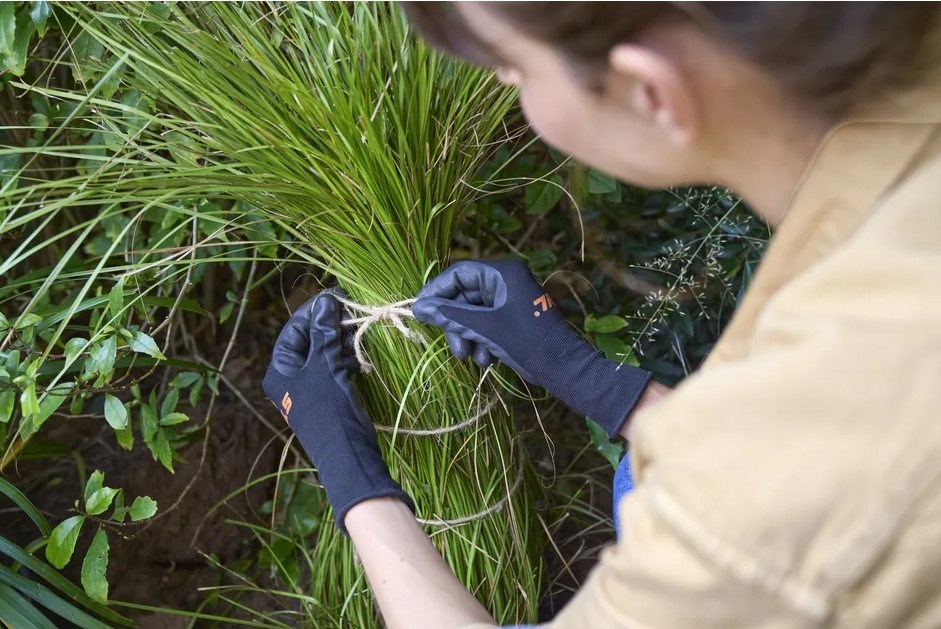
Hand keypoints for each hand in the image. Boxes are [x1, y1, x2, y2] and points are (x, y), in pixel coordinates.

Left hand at [262, 290, 412, 533]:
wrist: (346, 451)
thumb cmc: (328, 407)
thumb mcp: (324, 364)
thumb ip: (323, 331)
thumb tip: (325, 301)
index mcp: (279, 370)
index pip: (293, 329)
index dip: (314, 311)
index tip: (336, 296)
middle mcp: (290, 378)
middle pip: (309, 341)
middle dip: (331, 327)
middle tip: (352, 312)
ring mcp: (309, 388)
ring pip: (324, 355)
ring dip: (341, 342)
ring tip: (359, 332)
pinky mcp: (327, 396)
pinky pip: (334, 369)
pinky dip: (346, 360)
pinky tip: (360, 356)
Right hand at [412, 259, 652, 437]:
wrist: (562, 368)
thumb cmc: (526, 341)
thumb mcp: (484, 327)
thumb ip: (450, 315)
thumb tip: (418, 308)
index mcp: (503, 273)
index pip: (459, 273)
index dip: (437, 291)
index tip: (420, 310)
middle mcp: (506, 282)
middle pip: (464, 296)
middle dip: (456, 323)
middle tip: (454, 346)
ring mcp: (509, 301)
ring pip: (472, 314)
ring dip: (467, 336)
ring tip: (471, 356)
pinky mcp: (512, 320)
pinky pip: (485, 325)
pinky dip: (481, 341)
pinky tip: (487, 359)